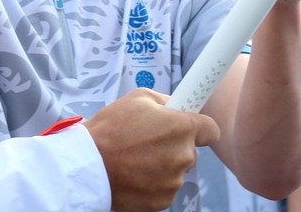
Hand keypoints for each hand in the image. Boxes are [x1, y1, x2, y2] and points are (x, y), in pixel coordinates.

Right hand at [85, 88, 219, 211]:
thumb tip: (176, 105)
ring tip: (135, 159)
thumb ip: (165, 100)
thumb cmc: (110, 128)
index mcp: (182, 127)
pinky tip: (134, 175)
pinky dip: (153, 183)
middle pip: (190, 151)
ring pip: (176, 170)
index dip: (200, 127)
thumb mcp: (137, 98)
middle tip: (148, 141)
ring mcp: (174, 181)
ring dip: (162, 165)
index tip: (190, 126)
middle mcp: (184, 156)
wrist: (88, 166)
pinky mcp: (163, 201)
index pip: (212, 130)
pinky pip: (164, 188)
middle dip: (174, 145)